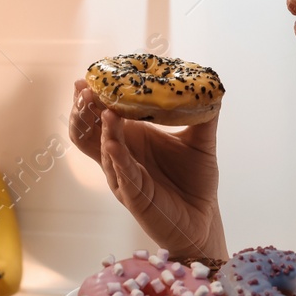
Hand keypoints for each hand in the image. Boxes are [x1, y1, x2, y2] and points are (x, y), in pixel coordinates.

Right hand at [67, 79, 226, 257]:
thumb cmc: (196, 181)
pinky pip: (120, 172)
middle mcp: (122, 156)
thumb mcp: (201, 142)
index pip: (102, 115)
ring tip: (99, 107)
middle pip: (89, 131)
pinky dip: (115, 155)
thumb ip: (204, 115)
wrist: (203, 219)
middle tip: (84, 89)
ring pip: (99, 149)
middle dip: (84, 109)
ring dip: (96, 128)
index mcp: (133, 139)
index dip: (93, 98)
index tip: (89, 76)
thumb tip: (211, 86)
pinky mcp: (133, 194)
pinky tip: (113, 140)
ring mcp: (124, 175)